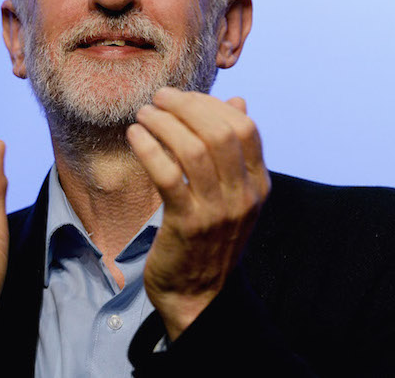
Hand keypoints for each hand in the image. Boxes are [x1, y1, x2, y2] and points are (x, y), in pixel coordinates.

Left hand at [127, 88, 269, 339]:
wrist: (200, 296)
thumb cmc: (211, 238)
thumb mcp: (233, 193)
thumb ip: (234, 149)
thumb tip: (237, 101)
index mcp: (258, 184)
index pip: (245, 127)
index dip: (213, 104)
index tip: (184, 98)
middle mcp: (243, 195)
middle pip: (220, 132)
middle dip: (186, 106)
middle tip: (159, 98)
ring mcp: (217, 211)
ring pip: (193, 149)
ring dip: (164, 123)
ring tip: (143, 115)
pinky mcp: (186, 224)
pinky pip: (167, 174)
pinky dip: (149, 148)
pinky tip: (135, 136)